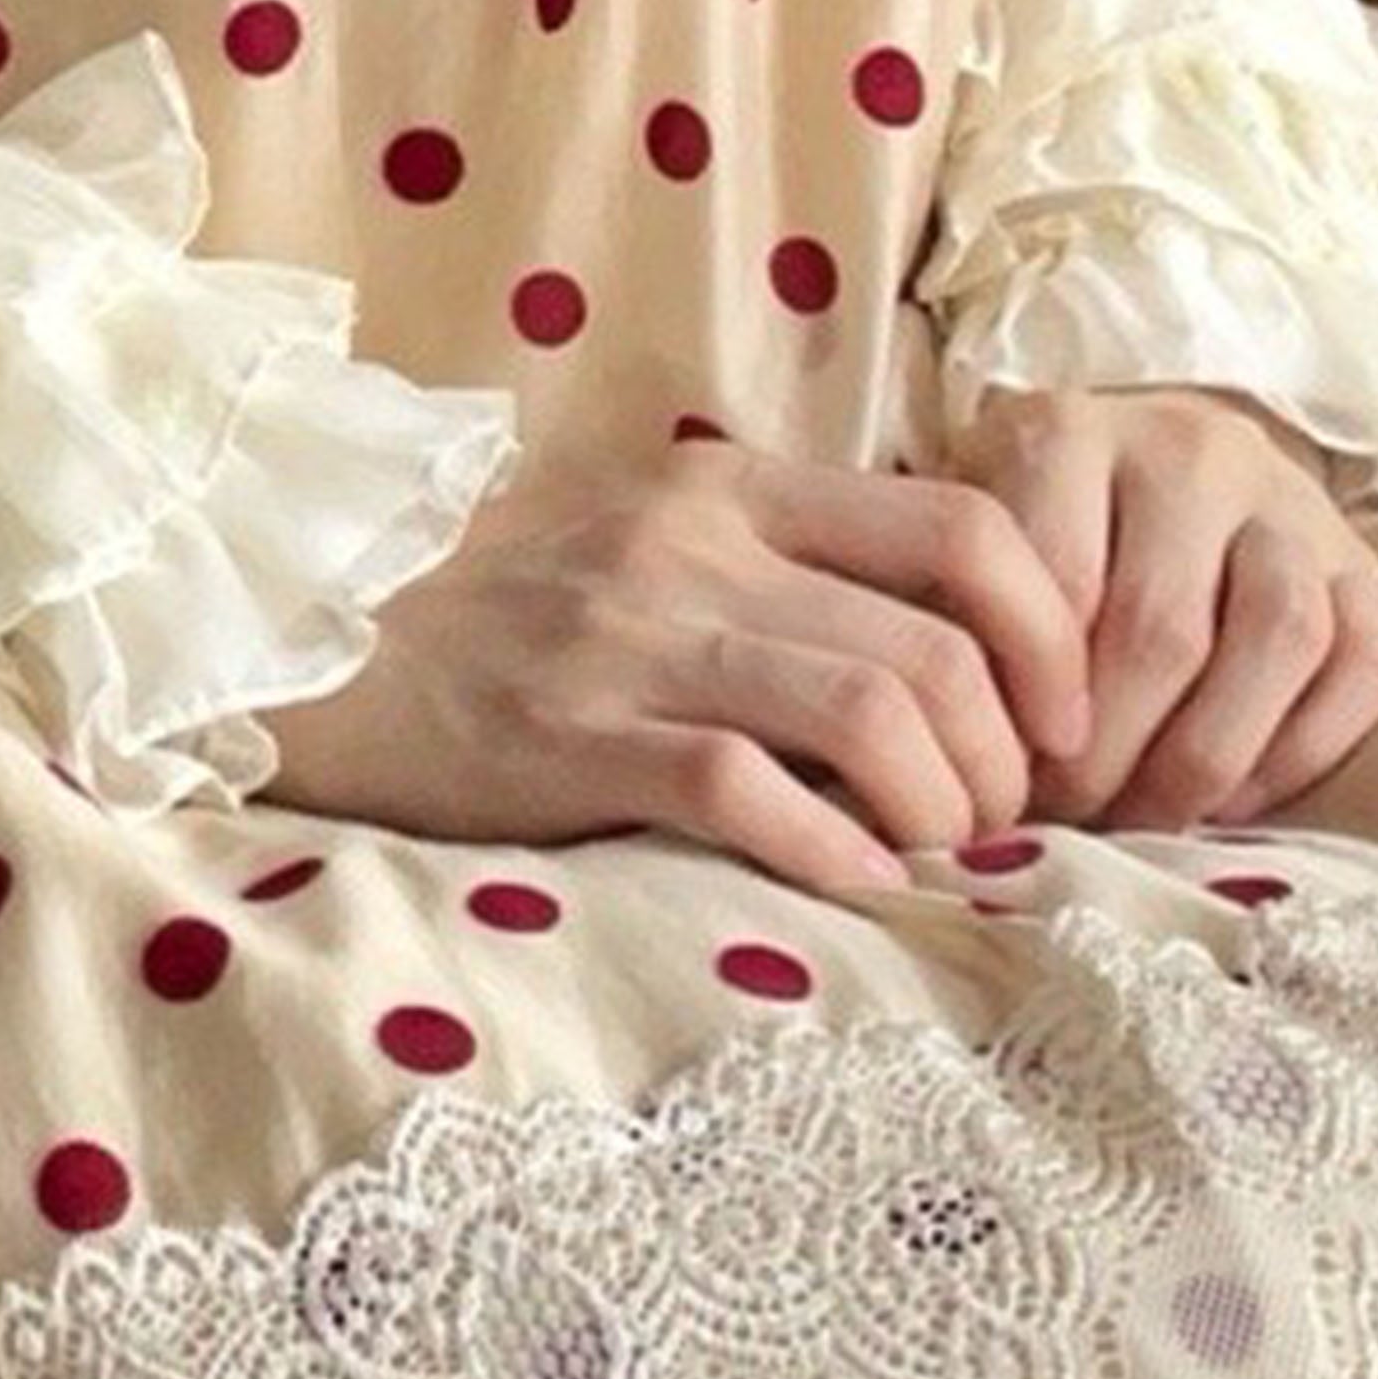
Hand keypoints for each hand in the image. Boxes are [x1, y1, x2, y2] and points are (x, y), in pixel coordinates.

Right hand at [260, 430, 1094, 913]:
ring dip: (941, 810)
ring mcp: (635, 643)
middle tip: (1003, 817)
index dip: (1050, 629)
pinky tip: (858, 890)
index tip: (1062, 716)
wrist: (315, 635)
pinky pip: (749, 796)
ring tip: (934, 855)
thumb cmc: (503, 603)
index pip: (966, 523)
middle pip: (940, 646)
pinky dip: (834, 856)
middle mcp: (699, 548)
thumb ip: (786, 561)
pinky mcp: (573, 741)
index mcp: (736, 488)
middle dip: (1010, 755)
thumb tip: (952, 635)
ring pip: (871, 717)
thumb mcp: (654, 534)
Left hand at [938, 381, 1377, 829]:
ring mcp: (1290, 501)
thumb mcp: (968, 548)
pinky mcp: (1364, 565)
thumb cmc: (1027, 537)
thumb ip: (959, 625)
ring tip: (1147, 817)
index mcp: (1068, 433)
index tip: (1009, 769)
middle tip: (1071, 817)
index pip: (1059, 582)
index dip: (1034, 701)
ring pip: (1281, 636)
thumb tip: (956, 759)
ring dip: (1207, 757)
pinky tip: (1230, 799)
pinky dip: (1300, 753)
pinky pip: (1363, 667)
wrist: (1142, 467)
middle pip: (1165, 626)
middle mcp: (1190, 448)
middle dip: (1112, 754)